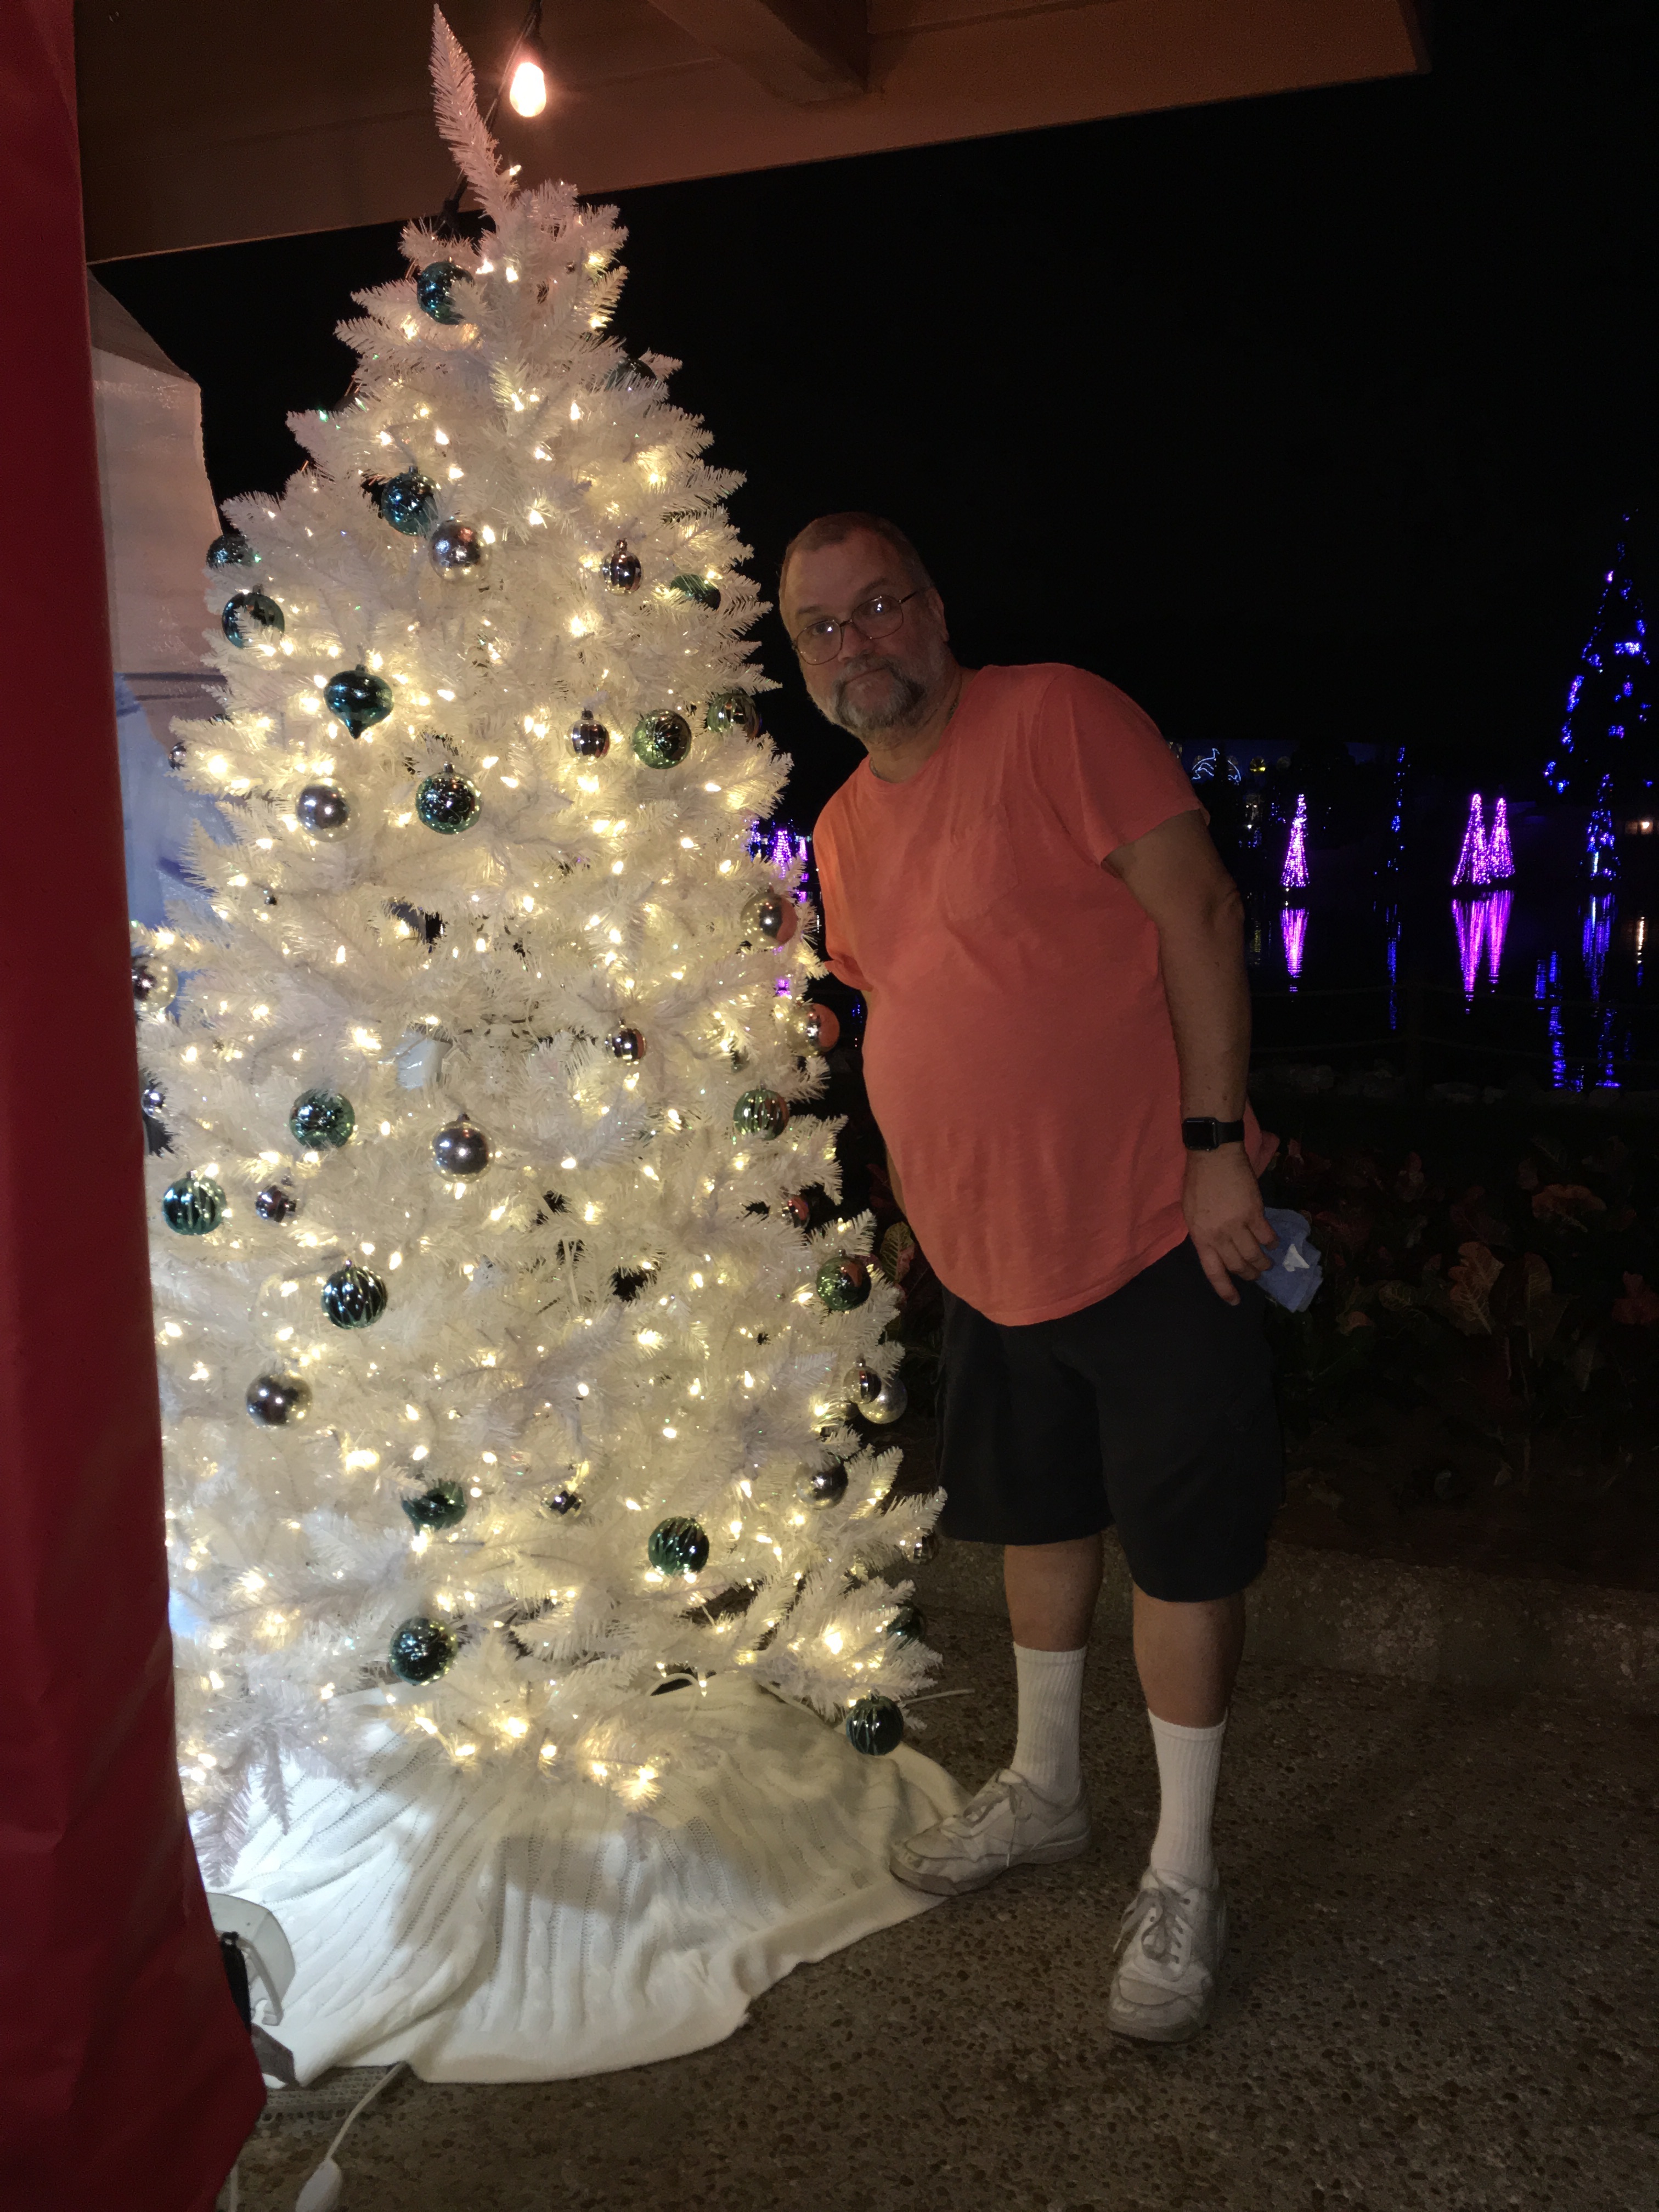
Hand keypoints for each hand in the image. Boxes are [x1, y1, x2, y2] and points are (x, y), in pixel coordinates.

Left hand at [1183, 1148, 1273, 1305]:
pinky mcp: (1255, 1212)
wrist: (1213, 1157)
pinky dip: (1272, 1242)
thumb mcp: (1191, 1214)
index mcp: (1201, 1237)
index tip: (1235, 1301)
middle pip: (1238, 1266)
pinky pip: (1267, 1236)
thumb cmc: (1198, 1183)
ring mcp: (1238, 1224)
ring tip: (1266, 1264)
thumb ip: (1204, 1234)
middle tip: (1254, 1275)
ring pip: (1255, 1255)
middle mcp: (1219, 1235)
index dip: (1225, 1289)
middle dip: (1249, 1275)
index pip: (1214, 1271)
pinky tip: (1273, 1243)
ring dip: (1263, 1263)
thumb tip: (1217, 1251)